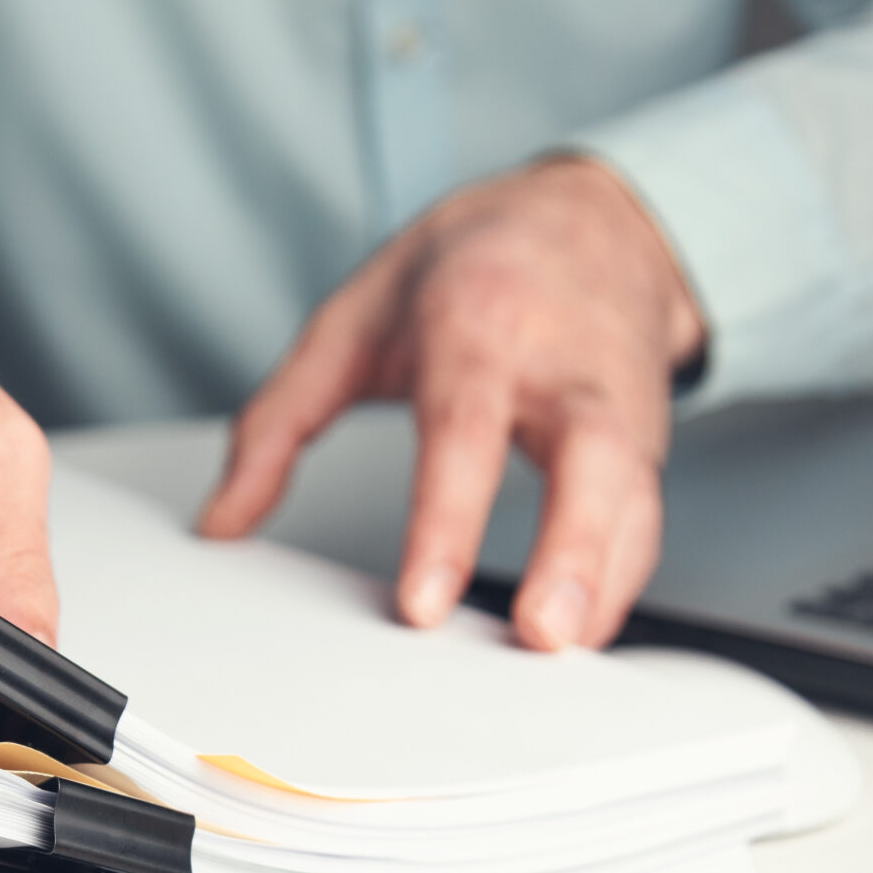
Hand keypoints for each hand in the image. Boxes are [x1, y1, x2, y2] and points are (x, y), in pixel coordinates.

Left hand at [197, 156, 702, 649]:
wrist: (590, 219)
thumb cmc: (471, 266)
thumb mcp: (352, 319)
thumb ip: (279, 423)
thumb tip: (224, 519)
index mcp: (480, 324)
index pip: (465, 430)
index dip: (447, 521)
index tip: (424, 604)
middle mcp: (562, 365)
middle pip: (587, 460)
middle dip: (572, 552)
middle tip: (540, 635)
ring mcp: (617, 404)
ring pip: (632, 497)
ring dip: (605, 583)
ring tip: (563, 653)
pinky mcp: (649, 443)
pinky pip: (645, 520)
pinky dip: (621, 582)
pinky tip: (584, 631)